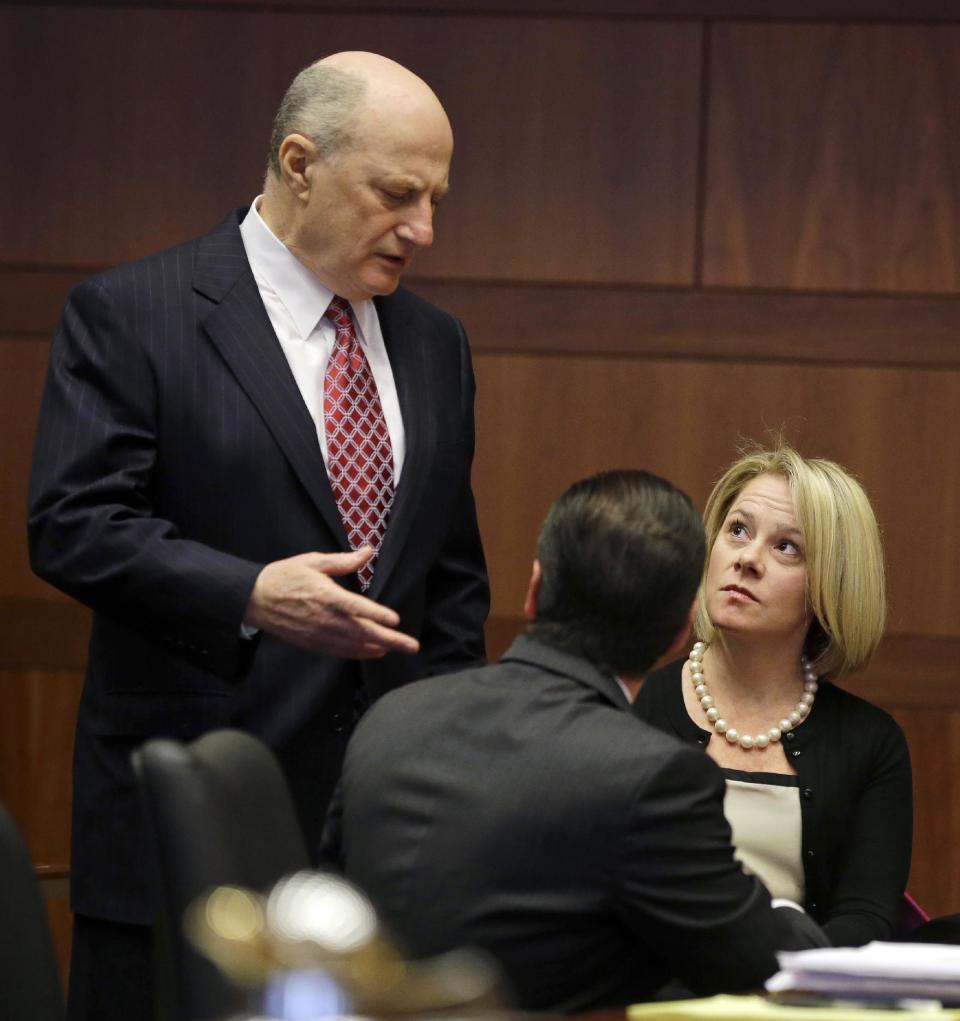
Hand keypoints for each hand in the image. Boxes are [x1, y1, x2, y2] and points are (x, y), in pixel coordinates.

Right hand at [243, 548, 419, 658]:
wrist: (255, 599)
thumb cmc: (285, 576)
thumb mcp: (314, 562)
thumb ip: (343, 561)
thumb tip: (368, 551)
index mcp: (326, 596)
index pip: (357, 608)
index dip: (377, 615)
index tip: (396, 620)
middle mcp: (325, 619)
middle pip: (362, 632)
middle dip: (390, 640)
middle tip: (412, 645)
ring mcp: (319, 634)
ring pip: (354, 646)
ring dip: (379, 648)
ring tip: (399, 648)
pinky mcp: (313, 643)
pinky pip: (340, 652)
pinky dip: (359, 654)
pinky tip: (375, 653)